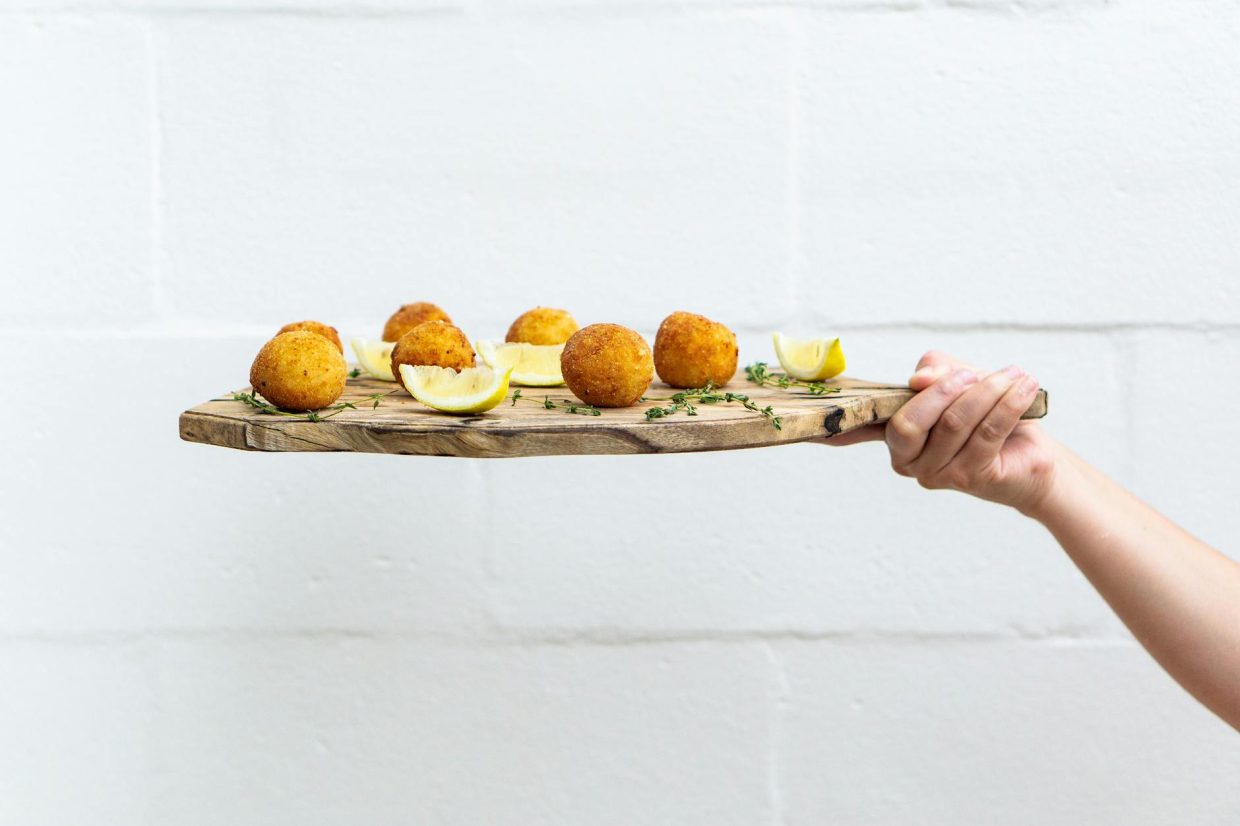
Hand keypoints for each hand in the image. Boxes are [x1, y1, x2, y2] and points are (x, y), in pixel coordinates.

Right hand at [824, 351, 1058, 515]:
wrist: (1030, 451)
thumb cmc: (987, 412)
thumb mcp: (959, 379)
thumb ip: (937, 371)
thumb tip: (920, 380)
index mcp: (892, 433)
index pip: (854, 432)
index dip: (828, 433)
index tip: (806, 431)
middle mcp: (906, 459)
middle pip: (908, 423)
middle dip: (943, 391)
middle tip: (972, 373)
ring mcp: (935, 473)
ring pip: (955, 423)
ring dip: (989, 391)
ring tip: (1014, 375)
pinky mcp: (970, 477)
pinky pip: (987, 432)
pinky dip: (1008, 404)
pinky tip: (1024, 388)